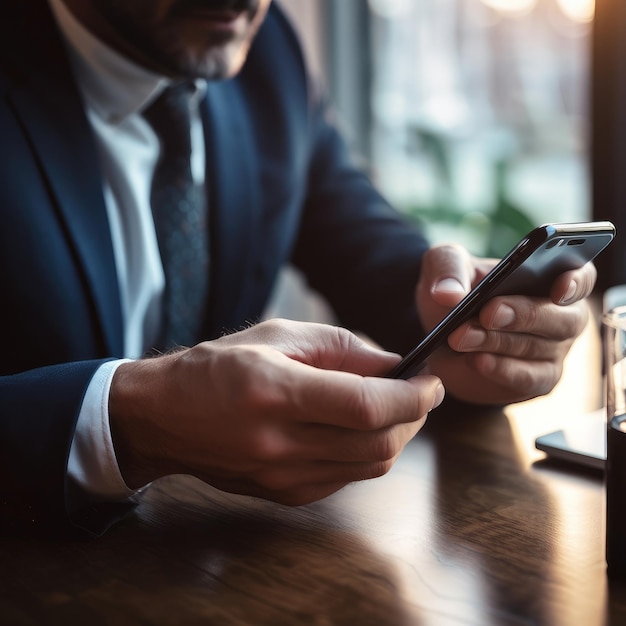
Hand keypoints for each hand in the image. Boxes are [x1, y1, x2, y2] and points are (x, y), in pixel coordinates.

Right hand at [109, 319, 443, 504]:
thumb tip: (393, 363)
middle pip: (378, 442)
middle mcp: (280, 443)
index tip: (432, 381)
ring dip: (396, 436)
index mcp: (276, 392)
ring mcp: (281, 477)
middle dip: (414, 416)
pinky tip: (359, 430)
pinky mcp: (283, 494)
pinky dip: (367, 454)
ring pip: (369, 466)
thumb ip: (341, 347)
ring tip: (396, 408)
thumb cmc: (216, 366)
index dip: (412, 395)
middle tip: (420, 392)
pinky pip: (346, 478)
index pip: (368, 405)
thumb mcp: (275, 335)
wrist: (162, 417)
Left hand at [416, 244, 595, 403]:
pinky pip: (529, 377)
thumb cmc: (457, 290)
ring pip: (538, 347)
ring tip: (461, 336)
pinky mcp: (537, 379)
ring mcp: (553, 349)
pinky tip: (478, 361)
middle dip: (524, 315)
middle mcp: (562, 314)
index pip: (581, 277)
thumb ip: (448, 269)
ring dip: (498, 342)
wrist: (441, 335)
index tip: (559, 286)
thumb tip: (448, 293)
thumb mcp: (445, 266)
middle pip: (562, 318)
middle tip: (488, 313)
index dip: (575, 282)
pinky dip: (503, 370)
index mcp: (550, 275)